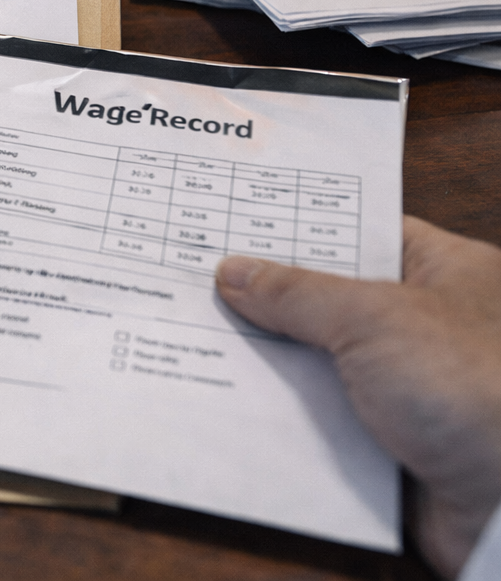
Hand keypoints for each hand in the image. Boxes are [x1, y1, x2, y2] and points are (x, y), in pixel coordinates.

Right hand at [216, 217, 500, 578]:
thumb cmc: (476, 390)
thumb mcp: (373, 318)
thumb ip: (297, 293)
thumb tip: (236, 272)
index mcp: (448, 274)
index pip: (364, 232)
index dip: (301, 228)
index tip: (238, 222)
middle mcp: (430, 328)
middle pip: (332, 301)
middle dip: (269, 299)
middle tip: (198, 280)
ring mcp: (411, 390)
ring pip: (321, 365)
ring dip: (271, 363)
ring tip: (196, 338)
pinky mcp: (392, 446)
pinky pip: (322, 423)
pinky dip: (283, 419)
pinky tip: (228, 401)